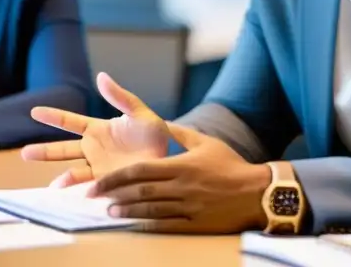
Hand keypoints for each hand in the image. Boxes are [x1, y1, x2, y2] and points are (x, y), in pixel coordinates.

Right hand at [22, 72, 170, 186]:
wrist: (168, 158)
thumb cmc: (155, 133)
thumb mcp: (139, 112)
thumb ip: (120, 97)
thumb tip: (101, 76)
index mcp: (99, 128)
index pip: (71, 121)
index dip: (54, 116)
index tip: (34, 111)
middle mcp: (94, 148)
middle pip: (64, 149)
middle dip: (44, 151)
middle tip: (24, 153)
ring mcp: (99, 166)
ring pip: (72, 170)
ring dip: (60, 177)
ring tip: (50, 185)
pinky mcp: (107, 181)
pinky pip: (89, 184)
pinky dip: (80, 188)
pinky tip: (74, 192)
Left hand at [87, 123, 271, 233]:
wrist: (257, 192)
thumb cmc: (231, 164)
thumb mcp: (205, 142)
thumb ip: (180, 134)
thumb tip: (160, 123)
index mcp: (181, 165)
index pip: (141, 171)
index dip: (116, 177)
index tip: (98, 182)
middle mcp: (182, 187)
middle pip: (141, 191)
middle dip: (114, 194)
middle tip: (93, 198)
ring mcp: (189, 207)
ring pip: (151, 210)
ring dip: (127, 211)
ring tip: (109, 212)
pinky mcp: (196, 224)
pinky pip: (167, 226)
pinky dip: (148, 226)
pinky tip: (134, 226)